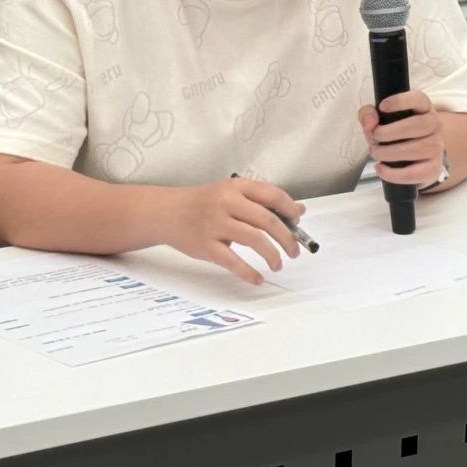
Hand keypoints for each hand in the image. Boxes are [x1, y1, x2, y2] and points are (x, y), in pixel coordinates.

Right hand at [156, 179, 305, 285]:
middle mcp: (227, 203)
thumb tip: (297, 211)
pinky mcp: (207, 246)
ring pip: (255, 240)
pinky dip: (248, 273)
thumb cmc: (203, 203)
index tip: (298, 222)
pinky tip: (257, 279)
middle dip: (287, 238)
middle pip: (267, 220)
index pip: (272, 195)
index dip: (289, 210)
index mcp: (236, 187)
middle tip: (294, 251)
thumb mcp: (232, 192)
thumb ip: (262, 200)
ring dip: (272, 255)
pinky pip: (233, 262)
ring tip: (278, 264)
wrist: (168, 212)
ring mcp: (216, 225)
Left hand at [358, 91, 445, 186]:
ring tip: (375, 153)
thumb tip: (369, 122)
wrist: (414, 158)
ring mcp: (436, 147)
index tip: (382, 106)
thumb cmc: (395, 133)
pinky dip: (393, 173)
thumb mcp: (380, 119)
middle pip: (417, 125)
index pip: (418, 99)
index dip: (401, 101)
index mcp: (423, 107)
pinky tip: (380, 168)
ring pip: (416, 149)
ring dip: (388, 153)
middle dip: (389, 132)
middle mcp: (434, 125)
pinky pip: (415, 173)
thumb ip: (369, 114)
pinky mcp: (433, 168)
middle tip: (374, 137)